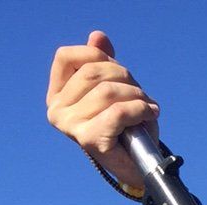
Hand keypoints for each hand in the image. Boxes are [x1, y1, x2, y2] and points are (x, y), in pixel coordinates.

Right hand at [47, 30, 159, 190]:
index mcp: (57, 95)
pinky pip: (118, 112)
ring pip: (108, 91)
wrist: (138, 166)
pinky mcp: (90, 140)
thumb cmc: (125, 125)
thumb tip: (99, 36)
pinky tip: (149, 113)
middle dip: (125, 77)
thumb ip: (102, 62)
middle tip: (141, 93)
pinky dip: (139, 109)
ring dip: (136, 95)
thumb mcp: (113, 87)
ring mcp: (71, 126)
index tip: (118, 70)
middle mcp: (57, 111)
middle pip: (92, 72)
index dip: (96, 56)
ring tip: (147, 106)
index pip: (66, 57)